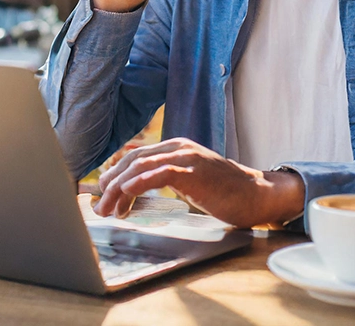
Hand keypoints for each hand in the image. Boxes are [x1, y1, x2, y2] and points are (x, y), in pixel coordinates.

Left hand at [93, 138, 305, 228]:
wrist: (255, 193)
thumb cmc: (223, 192)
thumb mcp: (189, 180)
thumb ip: (167, 178)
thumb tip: (136, 191)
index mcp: (176, 147)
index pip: (136, 156)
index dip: (115, 173)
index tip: (102, 193)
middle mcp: (178, 147)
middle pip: (133, 160)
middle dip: (111, 183)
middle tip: (99, 205)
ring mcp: (186, 157)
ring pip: (142, 166)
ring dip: (119, 188)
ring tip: (108, 207)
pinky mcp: (194, 172)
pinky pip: (161, 173)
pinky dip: (140, 182)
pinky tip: (127, 192)